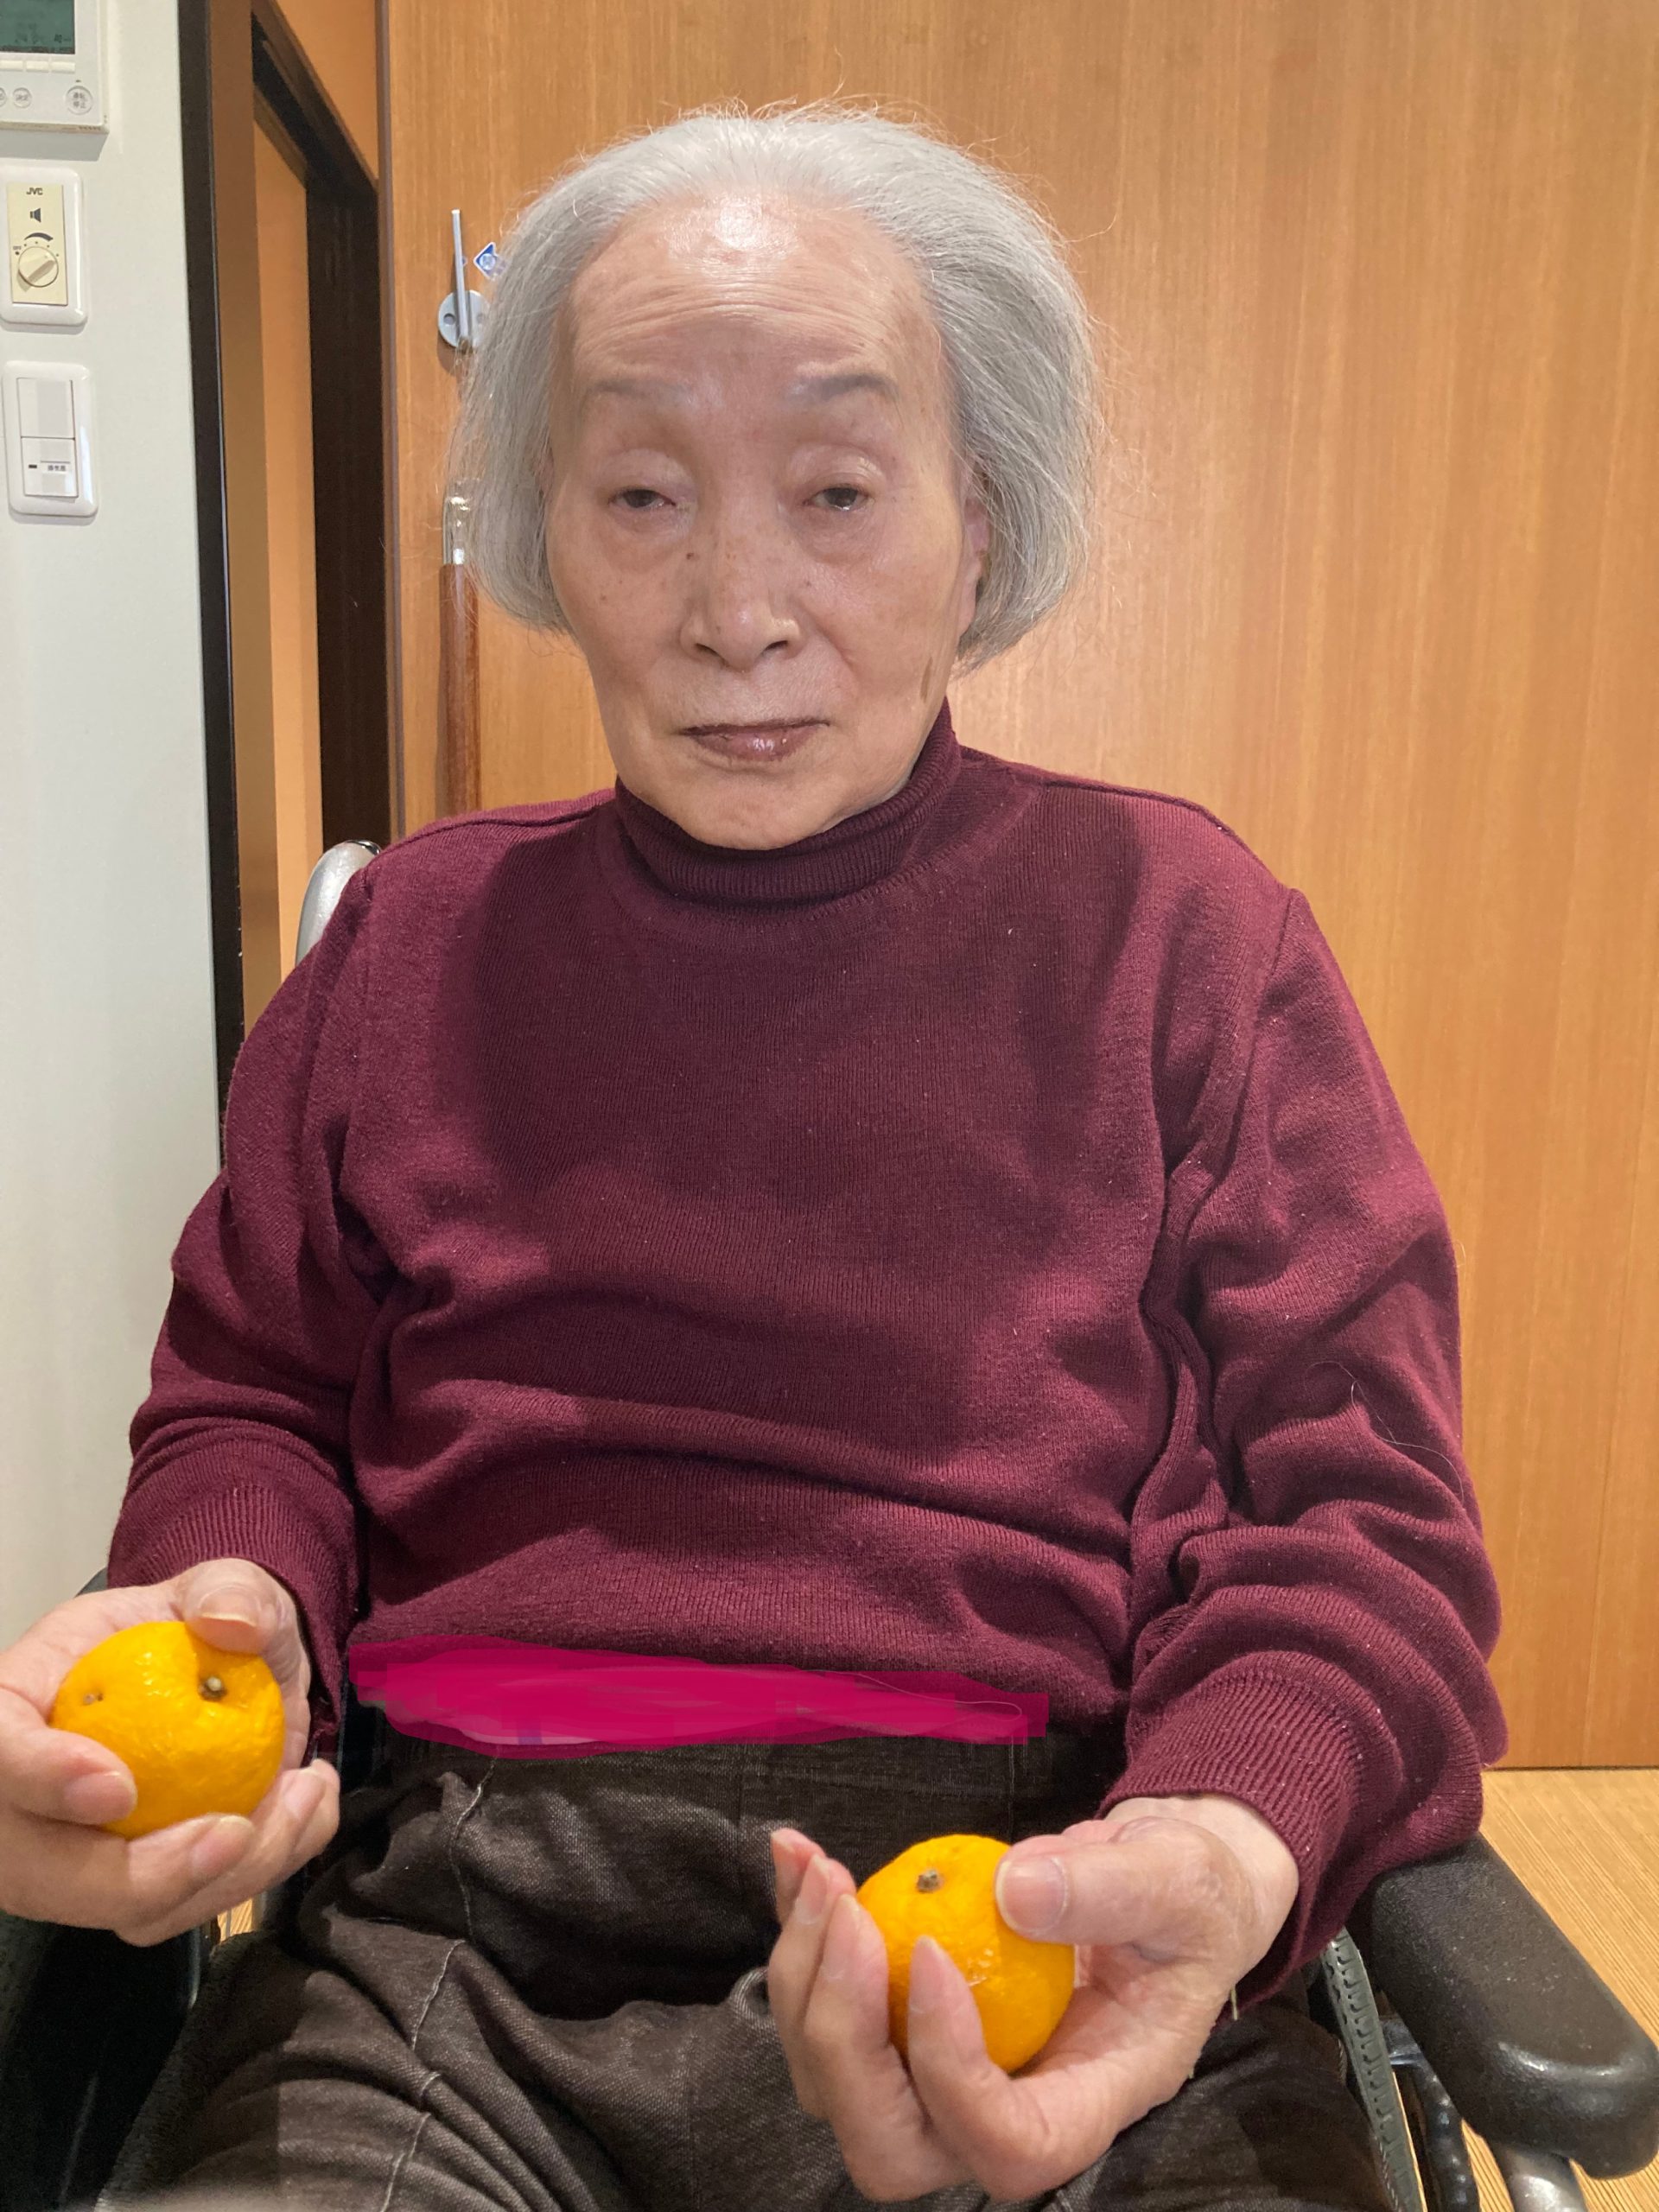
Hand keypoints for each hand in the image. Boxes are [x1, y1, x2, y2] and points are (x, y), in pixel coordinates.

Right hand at [0, 1557, 338, 1944]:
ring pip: (123, 1909)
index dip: (40, 1778)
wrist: (236, 1675)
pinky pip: (182, 1911)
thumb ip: (228, 1590)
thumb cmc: (201, 1629)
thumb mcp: (222, 1586)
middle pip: (42, 1871)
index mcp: (19, 1703)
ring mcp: (74, 1854)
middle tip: (238, 1831)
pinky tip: (304, 1813)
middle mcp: (28, 1795)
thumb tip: (230, 1620)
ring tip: (302, 1799)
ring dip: (222, 1878)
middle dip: (141, 1875)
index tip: (120, 1785)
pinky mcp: (132, 1887)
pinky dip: (254, 1875)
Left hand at [765, 1794, 1297, 2203]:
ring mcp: (937, 2077)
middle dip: (842, 2037)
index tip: (930, 1952)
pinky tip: (795, 1854)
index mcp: (1087, 2101)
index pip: (1006, 2146)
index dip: (949, 2073)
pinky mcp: (896, 2023)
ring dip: (804, 1977)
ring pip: (833, 2084)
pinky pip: (819, 2005)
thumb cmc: (1182, 1900)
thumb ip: (1115, 1887)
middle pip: (890, 2144)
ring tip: (817, 1871)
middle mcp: (1000, 2110)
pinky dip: (797, 1931)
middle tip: (847, 1914)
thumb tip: (1016, 1889)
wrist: (1151, 1887)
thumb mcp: (1179, 1880)